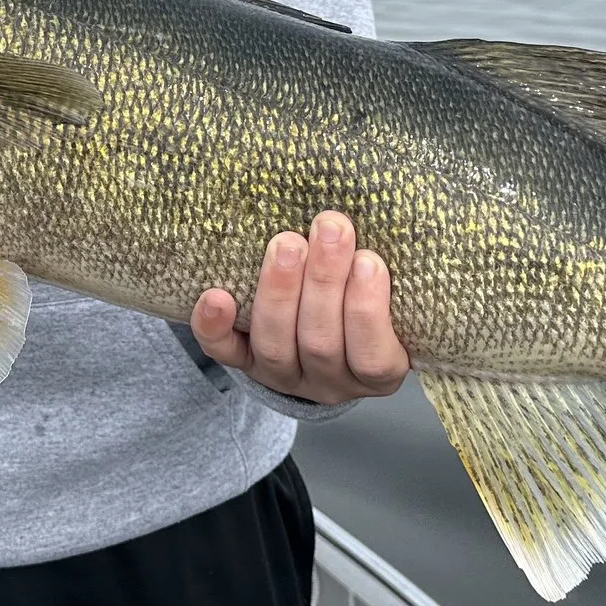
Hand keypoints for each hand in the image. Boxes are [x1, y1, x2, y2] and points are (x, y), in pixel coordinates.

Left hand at [190, 211, 410, 404]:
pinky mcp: (246, 365)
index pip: (372, 357)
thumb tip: (369, 223)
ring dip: (280, 291)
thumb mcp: (391, 298)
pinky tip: (215, 297)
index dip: (367, 310)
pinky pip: (225, 353)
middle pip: (320, 343)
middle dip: (323, 281)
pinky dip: (215, 327)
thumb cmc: (365, 300)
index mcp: (376, 373)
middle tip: (329, 228)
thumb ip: (380, 272)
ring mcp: (285, 376)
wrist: (328, 332)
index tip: (368, 260)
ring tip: (287, 243)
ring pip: (275, 346)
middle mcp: (329, 382)